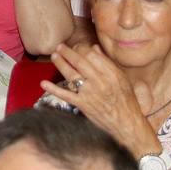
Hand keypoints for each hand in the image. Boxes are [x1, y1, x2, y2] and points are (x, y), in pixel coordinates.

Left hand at [41, 44, 163, 156]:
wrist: (127, 123)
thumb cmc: (126, 100)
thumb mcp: (122, 79)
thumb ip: (108, 63)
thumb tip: (94, 48)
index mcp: (111, 73)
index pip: (91, 55)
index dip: (81, 48)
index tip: (76, 46)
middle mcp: (100, 81)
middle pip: (79, 62)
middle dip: (68, 52)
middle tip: (59, 47)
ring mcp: (90, 93)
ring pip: (71, 74)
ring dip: (61, 64)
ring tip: (54, 56)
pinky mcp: (83, 104)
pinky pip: (66, 95)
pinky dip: (53, 89)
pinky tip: (43, 83)